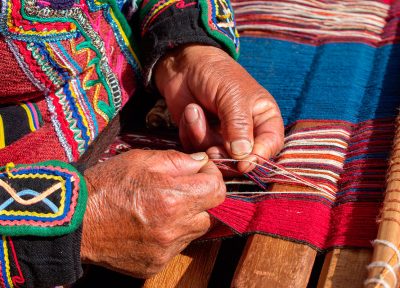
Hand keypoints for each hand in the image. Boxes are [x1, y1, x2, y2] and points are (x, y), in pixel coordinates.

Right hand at [80, 149, 224, 277]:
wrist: (75, 221)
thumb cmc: (105, 185)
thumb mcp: (140, 159)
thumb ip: (177, 160)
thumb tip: (202, 163)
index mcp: (172, 197)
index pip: (217, 191)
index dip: (212, 178)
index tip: (201, 173)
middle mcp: (173, 227)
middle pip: (209, 213)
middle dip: (199, 199)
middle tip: (179, 190)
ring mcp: (165, 249)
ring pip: (194, 231)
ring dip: (186, 218)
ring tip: (162, 208)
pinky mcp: (155, 264)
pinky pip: (177, 247)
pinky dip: (171, 235)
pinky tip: (151, 225)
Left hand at [155, 45, 283, 171]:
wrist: (184, 66)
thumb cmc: (216, 74)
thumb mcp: (233, 96)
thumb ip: (239, 126)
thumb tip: (244, 156)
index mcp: (264, 118)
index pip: (270, 145)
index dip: (258, 158)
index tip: (243, 164)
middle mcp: (247, 132)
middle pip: (243, 160)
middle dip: (225, 157)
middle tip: (212, 149)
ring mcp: (223, 138)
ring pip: (217, 157)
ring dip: (202, 138)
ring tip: (194, 111)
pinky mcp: (202, 140)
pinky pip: (197, 150)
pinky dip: (190, 134)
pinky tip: (190, 113)